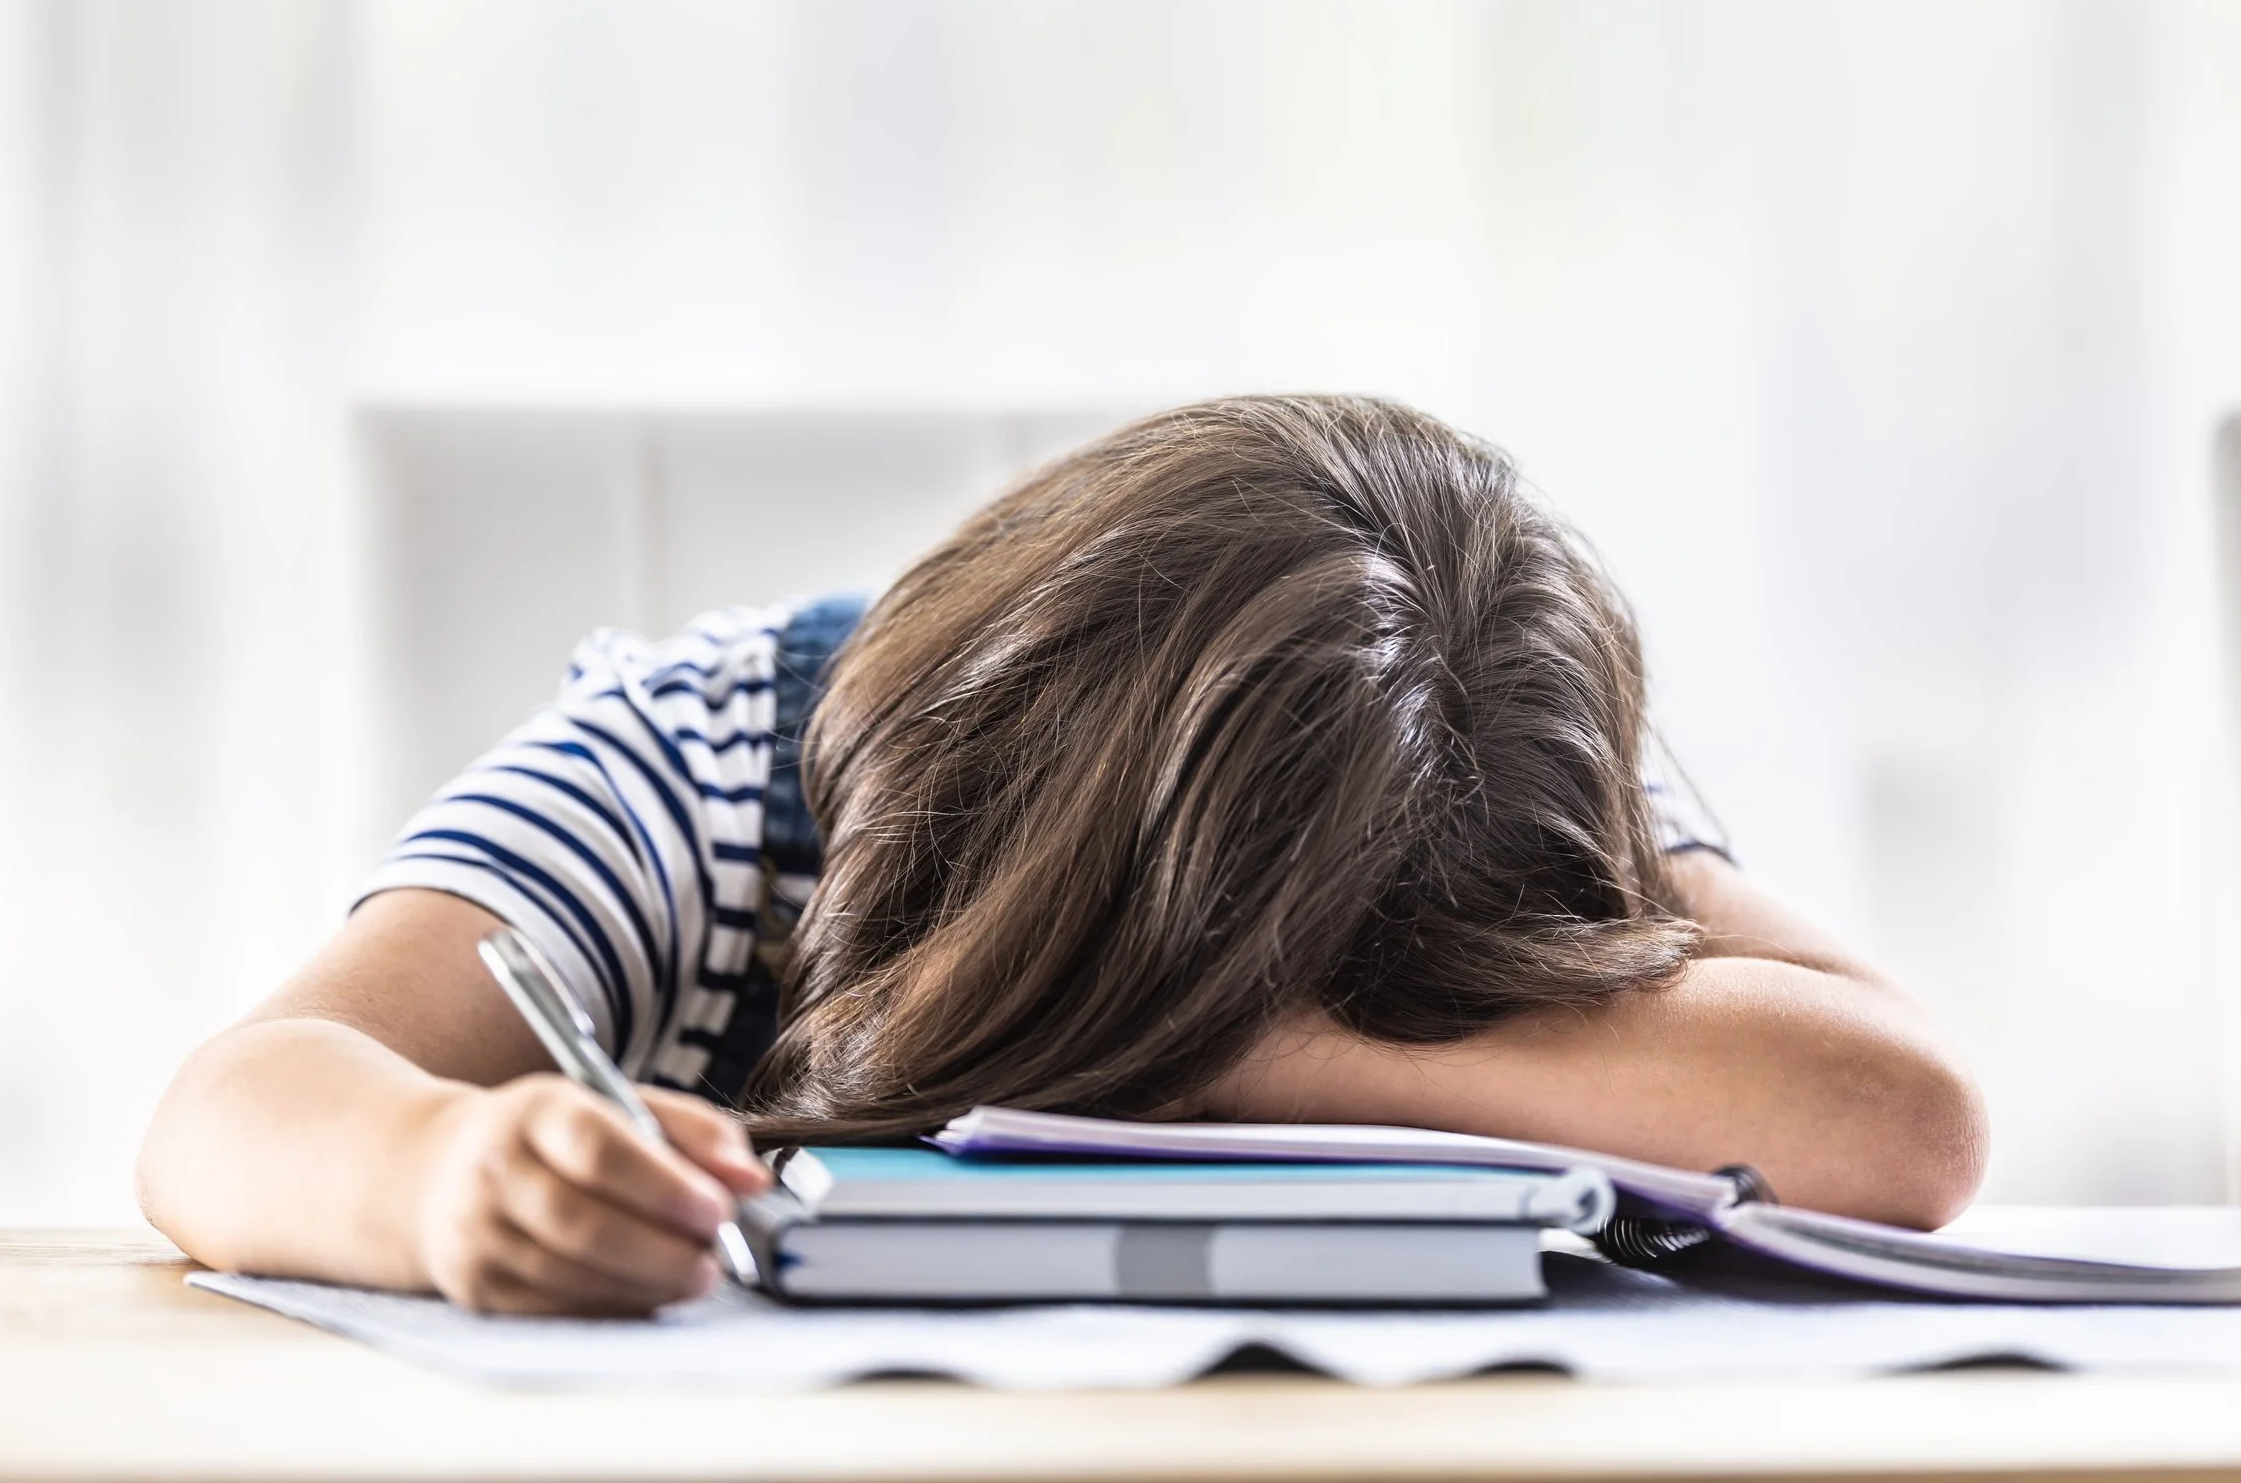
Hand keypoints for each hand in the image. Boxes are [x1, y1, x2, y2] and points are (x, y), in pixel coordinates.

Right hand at [408, 1074, 771, 1314]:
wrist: (437, 1173)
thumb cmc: (553, 1137)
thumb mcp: (618, 1106)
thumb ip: (696, 1133)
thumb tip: (754, 1179)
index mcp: (535, 1111)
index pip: (599, 1150)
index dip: (666, 1187)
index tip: (719, 1211)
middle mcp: (494, 1171)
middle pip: (583, 1223)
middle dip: (663, 1250)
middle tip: (713, 1258)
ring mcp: (477, 1235)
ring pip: (572, 1274)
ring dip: (647, 1284)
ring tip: (693, 1276)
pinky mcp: (477, 1289)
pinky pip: (558, 1309)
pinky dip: (616, 1307)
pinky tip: (650, 1295)